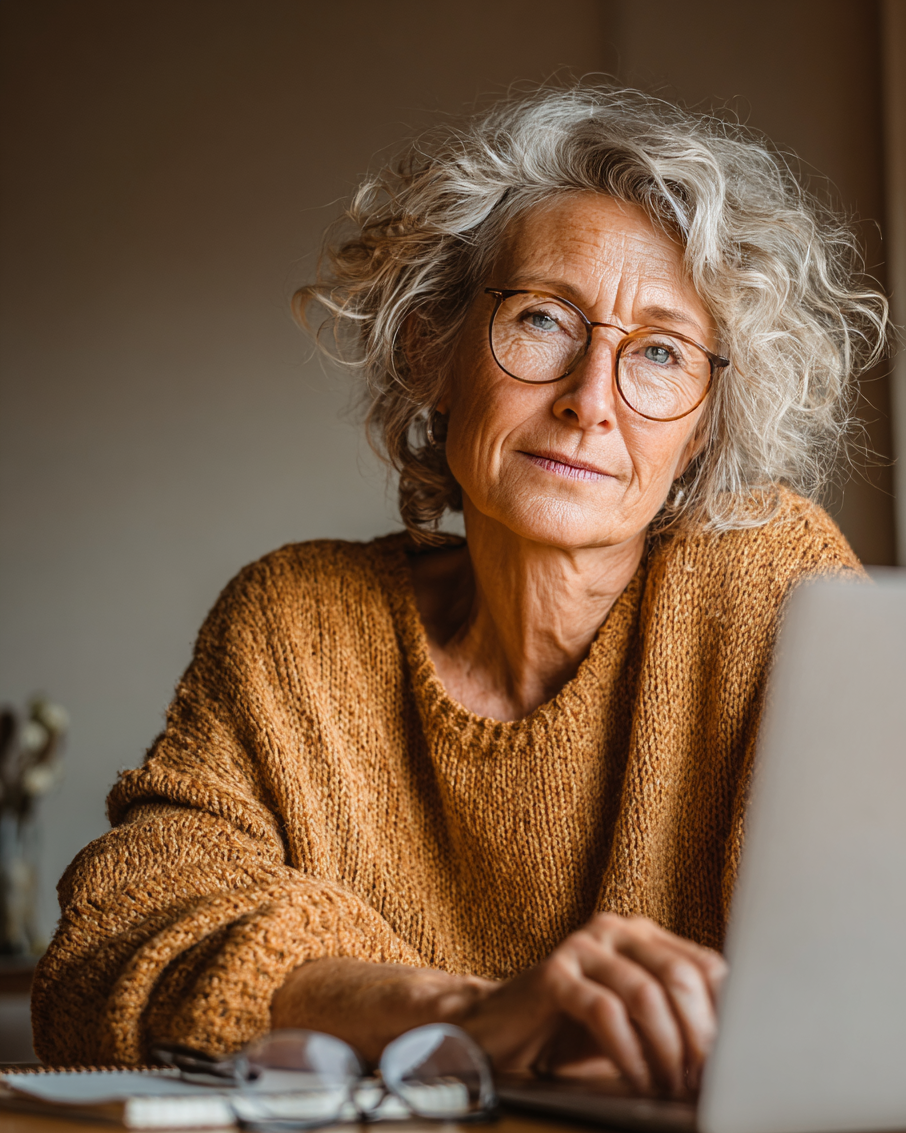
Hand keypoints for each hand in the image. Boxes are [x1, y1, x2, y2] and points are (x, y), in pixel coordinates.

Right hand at [457, 913, 725, 1098]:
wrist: (496, 1030)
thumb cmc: (572, 1029)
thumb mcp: (633, 1020)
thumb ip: (674, 1018)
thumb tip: (730, 1054)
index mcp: (642, 935)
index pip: (706, 965)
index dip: (726, 1016)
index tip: (734, 1062)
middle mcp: (614, 931)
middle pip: (680, 977)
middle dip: (699, 1037)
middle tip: (702, 1081)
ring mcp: (582, 948)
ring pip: (646, 995)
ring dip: (666, 1050)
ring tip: (669, 1086)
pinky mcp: (553, 975)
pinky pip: (605, 1012)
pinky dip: (628, 1052)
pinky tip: (635, 1078)